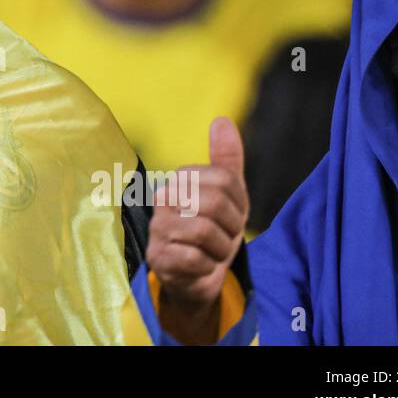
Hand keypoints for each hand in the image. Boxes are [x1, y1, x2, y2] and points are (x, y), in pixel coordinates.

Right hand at [146, 117, 248, 343]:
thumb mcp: (228, 195)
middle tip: (225, 237)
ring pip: (204, 230)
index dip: (239, 203)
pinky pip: (194, 258)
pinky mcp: (158, 258)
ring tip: (213, 252)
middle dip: (231, 227)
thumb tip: (221, 120)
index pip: (223, 179)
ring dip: (221, 249)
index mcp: (180, 180)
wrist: (196, 277)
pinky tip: (200, 265)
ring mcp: (157, 229)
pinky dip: (207, 266)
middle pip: (214, 202)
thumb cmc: (213, 231)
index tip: (233, 217)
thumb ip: (225, 158)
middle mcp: (162, 199)